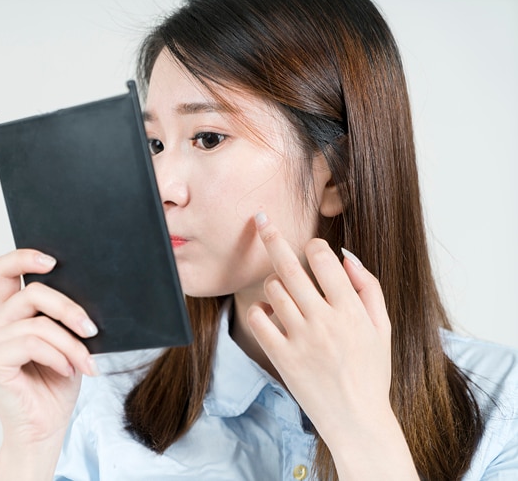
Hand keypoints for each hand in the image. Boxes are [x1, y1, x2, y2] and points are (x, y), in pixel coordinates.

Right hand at [0, 249, 98, 466]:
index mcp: (7, 315)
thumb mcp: (66, 343)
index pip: (4, 271)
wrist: (44, 429)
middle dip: (69, 308)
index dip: (25, 257)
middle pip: (31, 293)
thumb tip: (89, 292)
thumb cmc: (55, 386)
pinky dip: (58, 356)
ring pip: (39, 324)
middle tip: (92, 329)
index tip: (53, 260)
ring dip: (71, 344)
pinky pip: (32, 343)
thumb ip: (63, 318)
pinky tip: (68, 370)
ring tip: (86, 362)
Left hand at [246, 214, 415, 478]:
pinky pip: (258, 318)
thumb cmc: (371, 371)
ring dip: (274, 284)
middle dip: (273, 237)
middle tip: (261, 220)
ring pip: (273, 290)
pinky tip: (270, 313)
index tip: (311, 247)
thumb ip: (368, 287)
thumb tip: (346, 255)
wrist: (356, 419)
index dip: (315, 246)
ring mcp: (301, 338)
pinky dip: (260, 310)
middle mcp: (325, 321)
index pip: (325, 259)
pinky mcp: (281, 356)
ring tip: (285, 294)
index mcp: (351, 310)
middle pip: (290, 267)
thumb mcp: (382, 328)